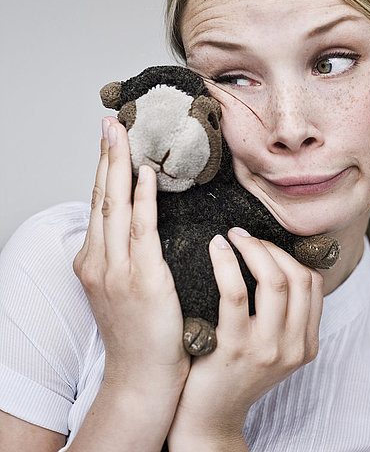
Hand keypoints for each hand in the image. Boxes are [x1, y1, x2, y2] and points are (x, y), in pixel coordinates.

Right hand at [73, 117, 189, 397]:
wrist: (142, 376)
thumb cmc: (139, 332)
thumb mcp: (121, 288)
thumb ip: (126, 254)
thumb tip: (142, 220)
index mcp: (93, 262)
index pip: (98, 205)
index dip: (103, 170)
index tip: (109, 140)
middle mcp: (98, 262)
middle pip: (101, 198)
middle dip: (105, 157)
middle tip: (110, 123)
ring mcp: (117, 270)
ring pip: (115, 207)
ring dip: (119, 166)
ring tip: (122, 134)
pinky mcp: (142, 279)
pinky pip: (142, 230)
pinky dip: (142, 199)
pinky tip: (145, 175)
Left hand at [168, 227, 323, 449]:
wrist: (209, 418)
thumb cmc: (234, 374)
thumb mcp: (272, 349)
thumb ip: (281, 316)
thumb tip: (272, 261)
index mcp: (306, 344)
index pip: (312, 284)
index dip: (289, 255)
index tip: (264, 245)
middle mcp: (293, 347)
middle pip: (296, 277)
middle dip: (269, 247)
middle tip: (244, 236)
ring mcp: (267, 349)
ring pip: (273, 280)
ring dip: (252, 249)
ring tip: (231, 237)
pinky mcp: (235, 348)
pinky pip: (235, 292)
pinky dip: (226, 263)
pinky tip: (217, 249)